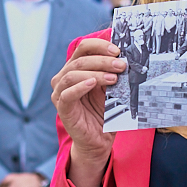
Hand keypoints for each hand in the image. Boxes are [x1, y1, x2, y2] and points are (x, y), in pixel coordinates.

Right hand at [50, 38, 123, 186]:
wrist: (100, 140)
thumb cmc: (106, 112)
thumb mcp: (112, 88)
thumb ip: (113, 72)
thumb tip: (126, 57)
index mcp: (76, 68)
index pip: (83, 48)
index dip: (100, 46)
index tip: (118, 50)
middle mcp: (64, 78)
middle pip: (79, 60)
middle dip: (103, 60)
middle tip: (122, 65)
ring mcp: (60, 93)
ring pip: (72, 74)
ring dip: (95, 72)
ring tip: (114, 77)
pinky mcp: (62, 108)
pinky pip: (67, 94)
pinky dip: (80, 86)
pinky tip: (93, 83)